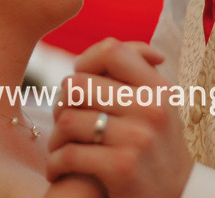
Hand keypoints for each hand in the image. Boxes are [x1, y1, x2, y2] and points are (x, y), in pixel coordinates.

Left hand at [46, 39, 192, 197]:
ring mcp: (138, 137)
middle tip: (64, 124)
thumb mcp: (159, 108)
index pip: (112, 51)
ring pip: (67, 120)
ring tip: (60, 149)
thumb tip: (109, 45)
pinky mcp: (122, 167)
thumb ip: (135, 75)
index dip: (85, 62)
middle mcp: (151, 109)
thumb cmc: (157, 150)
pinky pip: (68, 154)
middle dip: (62, 105)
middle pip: (77, 85)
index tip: (82, 84)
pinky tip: (60, 170)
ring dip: (55, 139)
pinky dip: (56, 164)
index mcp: (159, 89)